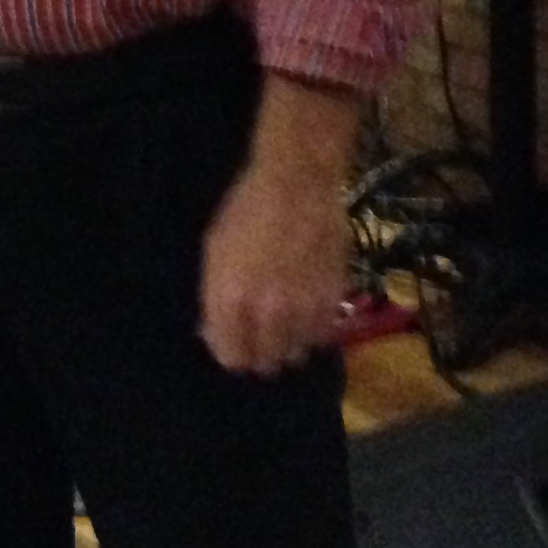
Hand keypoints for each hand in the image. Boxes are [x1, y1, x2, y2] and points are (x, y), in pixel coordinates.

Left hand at [197, 73, 361, 374]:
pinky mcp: (333, 301)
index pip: (231, 358)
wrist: (298, 182)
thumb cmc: (247, 209)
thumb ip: (214, 300)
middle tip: (260, 331)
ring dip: (288, 342)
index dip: (230, 351)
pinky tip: (306, 306)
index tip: (234, 339)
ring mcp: (303, 310)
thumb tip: (214, 334)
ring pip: (295, 354)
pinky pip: (321, 335)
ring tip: (285, 318)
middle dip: (259, 352)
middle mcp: (267, 314)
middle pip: (265, 364)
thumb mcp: (214, 251)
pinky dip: (313, 328)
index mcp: (230, 301)